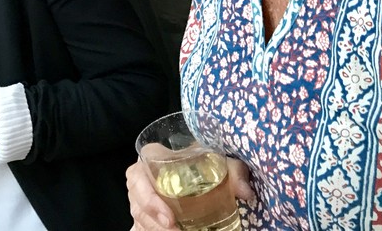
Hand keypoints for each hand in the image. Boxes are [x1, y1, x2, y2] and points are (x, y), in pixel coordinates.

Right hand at [127, 157, 253, 230]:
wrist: (196, 171)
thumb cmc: (203, 162)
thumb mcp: (220, 162)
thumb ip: (234, 171)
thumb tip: (246, 192)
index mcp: (154, 158)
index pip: (139, 172)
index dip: (148, 196)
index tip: (169, 217)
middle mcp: (142, 177)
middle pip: (136, 199)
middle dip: (151, 219)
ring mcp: (140, 196)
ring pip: (137, 215)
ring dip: (151, 228)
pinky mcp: (143, 211)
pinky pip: (138, 224)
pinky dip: (145, 230)